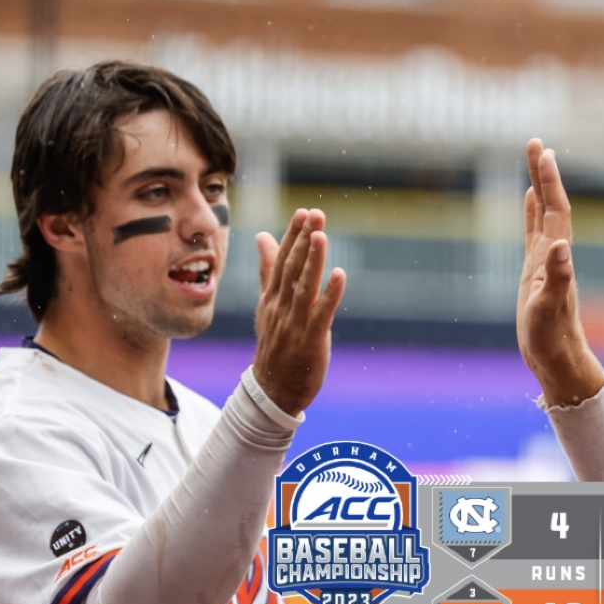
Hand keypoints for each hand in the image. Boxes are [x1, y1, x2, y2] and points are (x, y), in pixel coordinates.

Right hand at [251, 209, 346, 416]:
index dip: (292, 236)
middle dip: (303, 240)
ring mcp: (294, 323)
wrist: (272, 390)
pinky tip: (340, 274)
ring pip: (304, 287)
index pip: (282, 261)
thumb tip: (263, 236)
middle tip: (314, 214)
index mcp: (272, 298)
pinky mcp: (310, 340)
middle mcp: (281, 307)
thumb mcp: (268, 304)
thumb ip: (268, 270)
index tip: (303, 213)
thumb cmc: (276, 344)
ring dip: (313, 260)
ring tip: (320, 236)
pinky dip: (330, 294)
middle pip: (292, 268)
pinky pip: (321, 313)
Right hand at [517, 139, 603, 406]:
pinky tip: (528, 198)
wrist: (555, 356)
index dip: (550, 181)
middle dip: (543, 173)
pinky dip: (531, 212)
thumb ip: (557, 276)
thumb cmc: (551, 335)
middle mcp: (554, 252)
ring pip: (542, 214)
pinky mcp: (534, 270)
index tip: (543, 152)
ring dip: (539, 186)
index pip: (556, 210)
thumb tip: (559, 246)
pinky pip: (532, 231)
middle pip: (551, 204)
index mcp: (556, 257)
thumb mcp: (549, 306)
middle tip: (535, 142)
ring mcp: (544, 260)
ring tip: (534, 159)